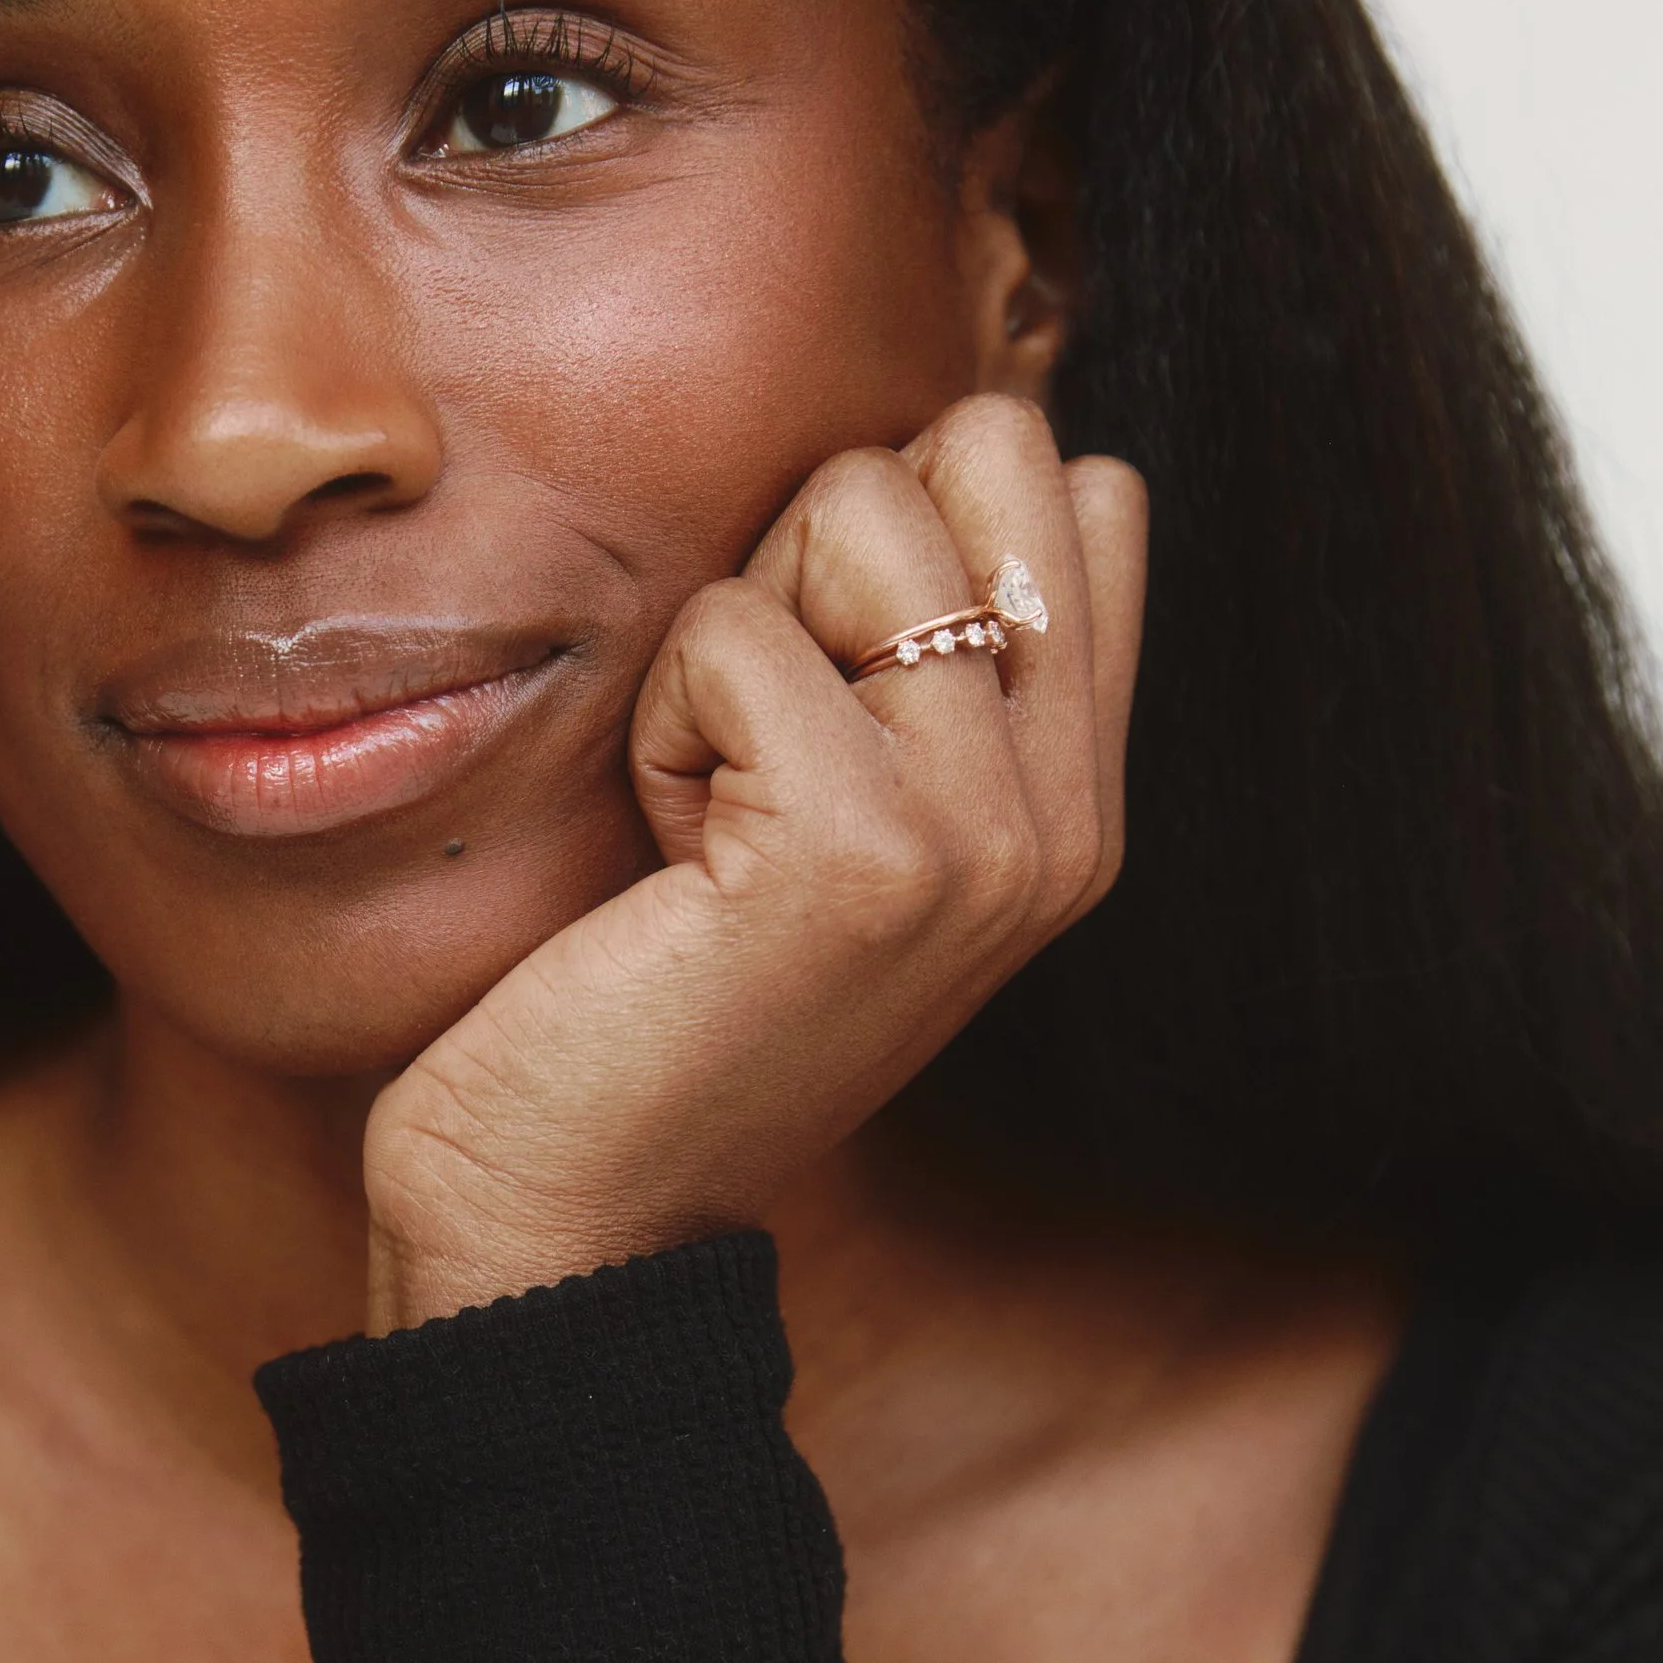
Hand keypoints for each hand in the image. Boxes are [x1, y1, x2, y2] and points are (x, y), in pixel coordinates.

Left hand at [363, 395, 1145, 1327]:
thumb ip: (922, 663)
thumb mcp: (842, 820)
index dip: (910, 523)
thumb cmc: (661, 997)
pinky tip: (670, 862)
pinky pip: (733, 631)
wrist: (578, 1217)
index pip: (1084, 484)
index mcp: (1079, 799)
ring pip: (857, 509)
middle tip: (763, 734)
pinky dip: (661, 723)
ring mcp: (985, 832)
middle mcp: (1067, 815)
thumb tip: (912, 455)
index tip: (828, 698)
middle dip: (825, 542)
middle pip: (987, 445)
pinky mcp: (864, 851)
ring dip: (733, 635)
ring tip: (714, 804)